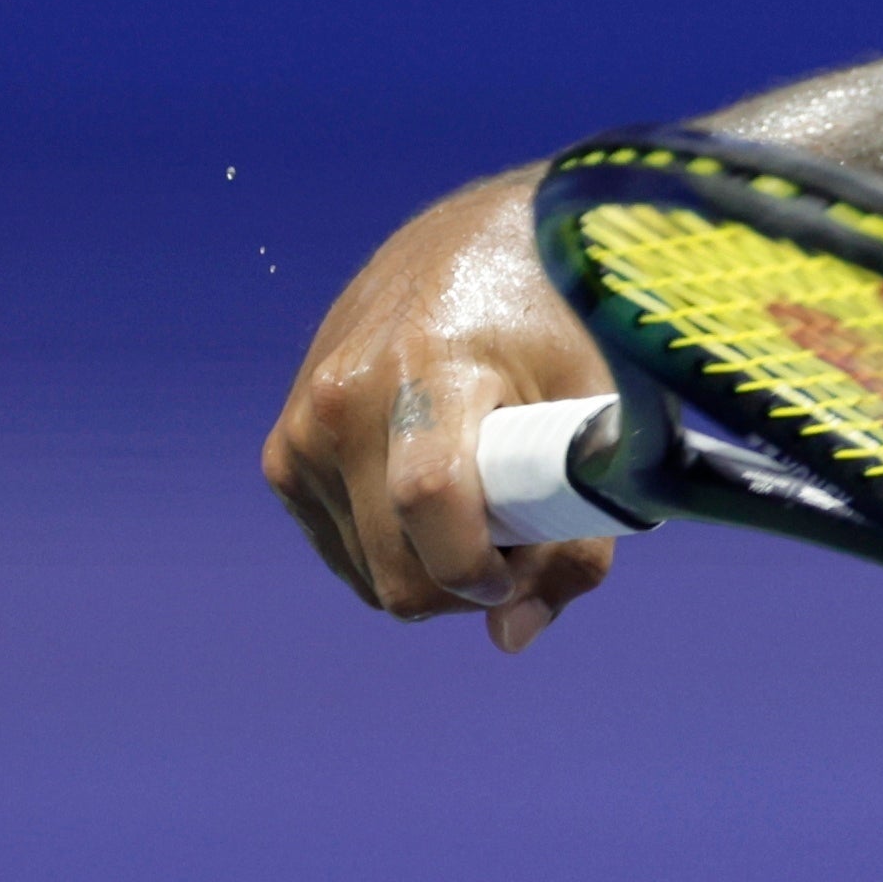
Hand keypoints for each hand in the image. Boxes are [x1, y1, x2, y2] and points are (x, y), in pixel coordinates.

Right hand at [259, 172, 621, 652]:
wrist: (474, 243)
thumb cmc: (556, 327)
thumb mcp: (596, 419)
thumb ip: (574, 539)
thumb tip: (511, 638)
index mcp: (429, 368)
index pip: (430, 500)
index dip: (482, 569)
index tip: (523, 570)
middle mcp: (345, 396)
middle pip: (398, 570)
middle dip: (471, 586)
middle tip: (524, 538)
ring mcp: (304, 426)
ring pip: (372, 574)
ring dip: (436, 569)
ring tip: (485, 502)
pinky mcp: (286, 452)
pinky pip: (346, 552)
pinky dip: (399, 551)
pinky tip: (439, 500)